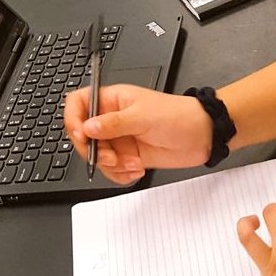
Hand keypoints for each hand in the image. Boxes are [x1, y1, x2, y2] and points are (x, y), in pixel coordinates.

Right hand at [64, 84, 212, 184]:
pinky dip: (121, 175)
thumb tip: (88, 127)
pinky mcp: (129, 156)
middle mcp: (112, 119)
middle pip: (84, 135)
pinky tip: (136, 169)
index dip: (73, 119)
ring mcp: (120, 139)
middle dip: (95, 150)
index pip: (79, 104)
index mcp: (112, 100)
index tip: (82, 135)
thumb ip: (113, 123)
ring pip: (97, 157)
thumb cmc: (177, 115)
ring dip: (112, 166)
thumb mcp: (143, 116)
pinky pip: (112, 170)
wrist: (202, 136)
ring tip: (132, 163)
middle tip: (110, 156)